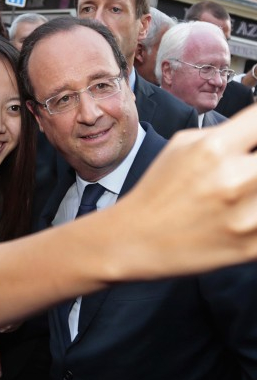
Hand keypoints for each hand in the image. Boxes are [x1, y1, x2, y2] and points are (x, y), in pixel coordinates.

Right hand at [104, 108, 256, 279]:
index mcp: (214, 149)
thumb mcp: (183, 145)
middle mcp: (233, 180)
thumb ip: (231, 131)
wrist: (134, 240)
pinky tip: (247, 211)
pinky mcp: (251, 247)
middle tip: (251, 169)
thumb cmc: (159, 191)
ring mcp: (246, 217)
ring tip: (249, 189)